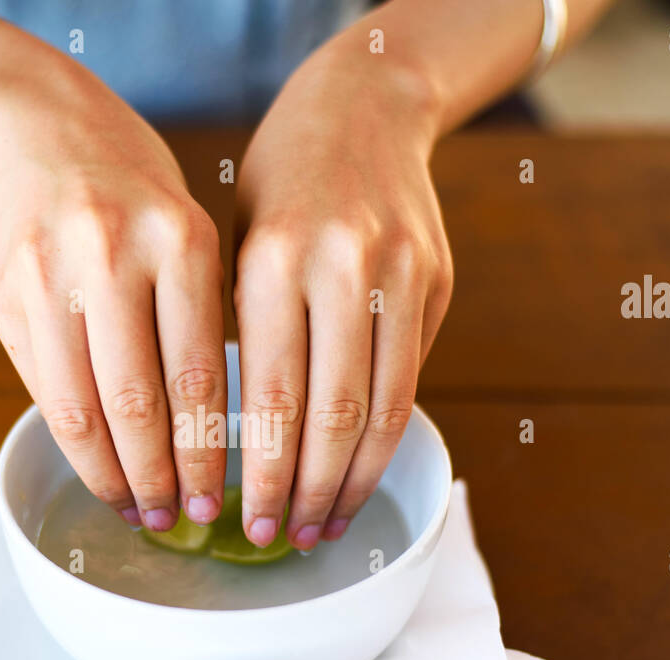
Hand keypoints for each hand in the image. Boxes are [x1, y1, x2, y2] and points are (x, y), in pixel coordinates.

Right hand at [0, 66, 226, 530]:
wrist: (40, 127)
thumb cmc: (133, 194)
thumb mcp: (186, 236)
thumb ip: (194, 321)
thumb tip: (208, 436)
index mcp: (180, 241)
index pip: (198, 375)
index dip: (207, 452)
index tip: (220, 498)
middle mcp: (112, 255)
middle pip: (139, 402)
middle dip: (161, 477)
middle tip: (179, 521)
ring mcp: (49, 273)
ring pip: (83, 406)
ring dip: (112, 474)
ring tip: (137, 509)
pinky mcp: (5, 291)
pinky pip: (43, 387)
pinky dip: (72, 440)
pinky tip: (96, 468)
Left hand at [233, 48, 452, 549]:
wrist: (364, 111)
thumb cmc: (278, 186)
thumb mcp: (235, 244)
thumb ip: (244, 334)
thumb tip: (240, 443)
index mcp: (271, 257)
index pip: (268, 393)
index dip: (261, 469)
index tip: (245, 519)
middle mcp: (342, 266)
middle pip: (330, 412)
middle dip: (305, 489)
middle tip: (284, 539)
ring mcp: (399, 274)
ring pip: (381, 407)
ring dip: (351, 480)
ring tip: (325, 525)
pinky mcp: (435, 283)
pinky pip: (409, 381)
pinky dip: (384, 440)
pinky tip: (361, 474)